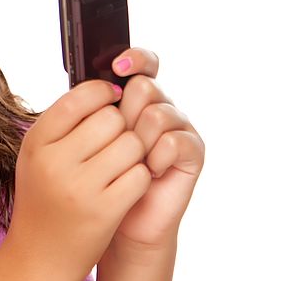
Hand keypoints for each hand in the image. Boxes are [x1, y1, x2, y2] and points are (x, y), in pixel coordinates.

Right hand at [8, 80, 152, 280]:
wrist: (38, 257)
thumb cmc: (44, 198)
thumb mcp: (38, 157)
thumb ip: (64, 123)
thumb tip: (105, 88)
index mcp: (36, 142)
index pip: (79, 97)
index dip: (103, 93)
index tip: (112, 99)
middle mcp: (55, 162)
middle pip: (112, 118)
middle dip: (122, 126)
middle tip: (116, 141)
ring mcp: (80, 188)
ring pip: (132, 144)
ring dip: (135, 152)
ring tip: (122, 164)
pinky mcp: (105, 211)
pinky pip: (141, 175)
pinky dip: (140, 177)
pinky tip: (127, 185)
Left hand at [106, 47, 204, 253]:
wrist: (119, 222)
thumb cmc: (99, 180)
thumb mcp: (87, 141)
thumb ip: (91, 110)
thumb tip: (87, 81)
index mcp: (135, 98)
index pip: (143, 63)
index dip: (135, 58)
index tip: (117, 66)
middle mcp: (160, 107)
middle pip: (144, 87)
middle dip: (125, 114)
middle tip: (117, 141)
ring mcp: (178, 128)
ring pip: (157, 114)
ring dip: (138, 141)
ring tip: (132, 162)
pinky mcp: (193, 151)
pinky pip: (174, 141)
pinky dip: (157, 158)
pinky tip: (150, 172)